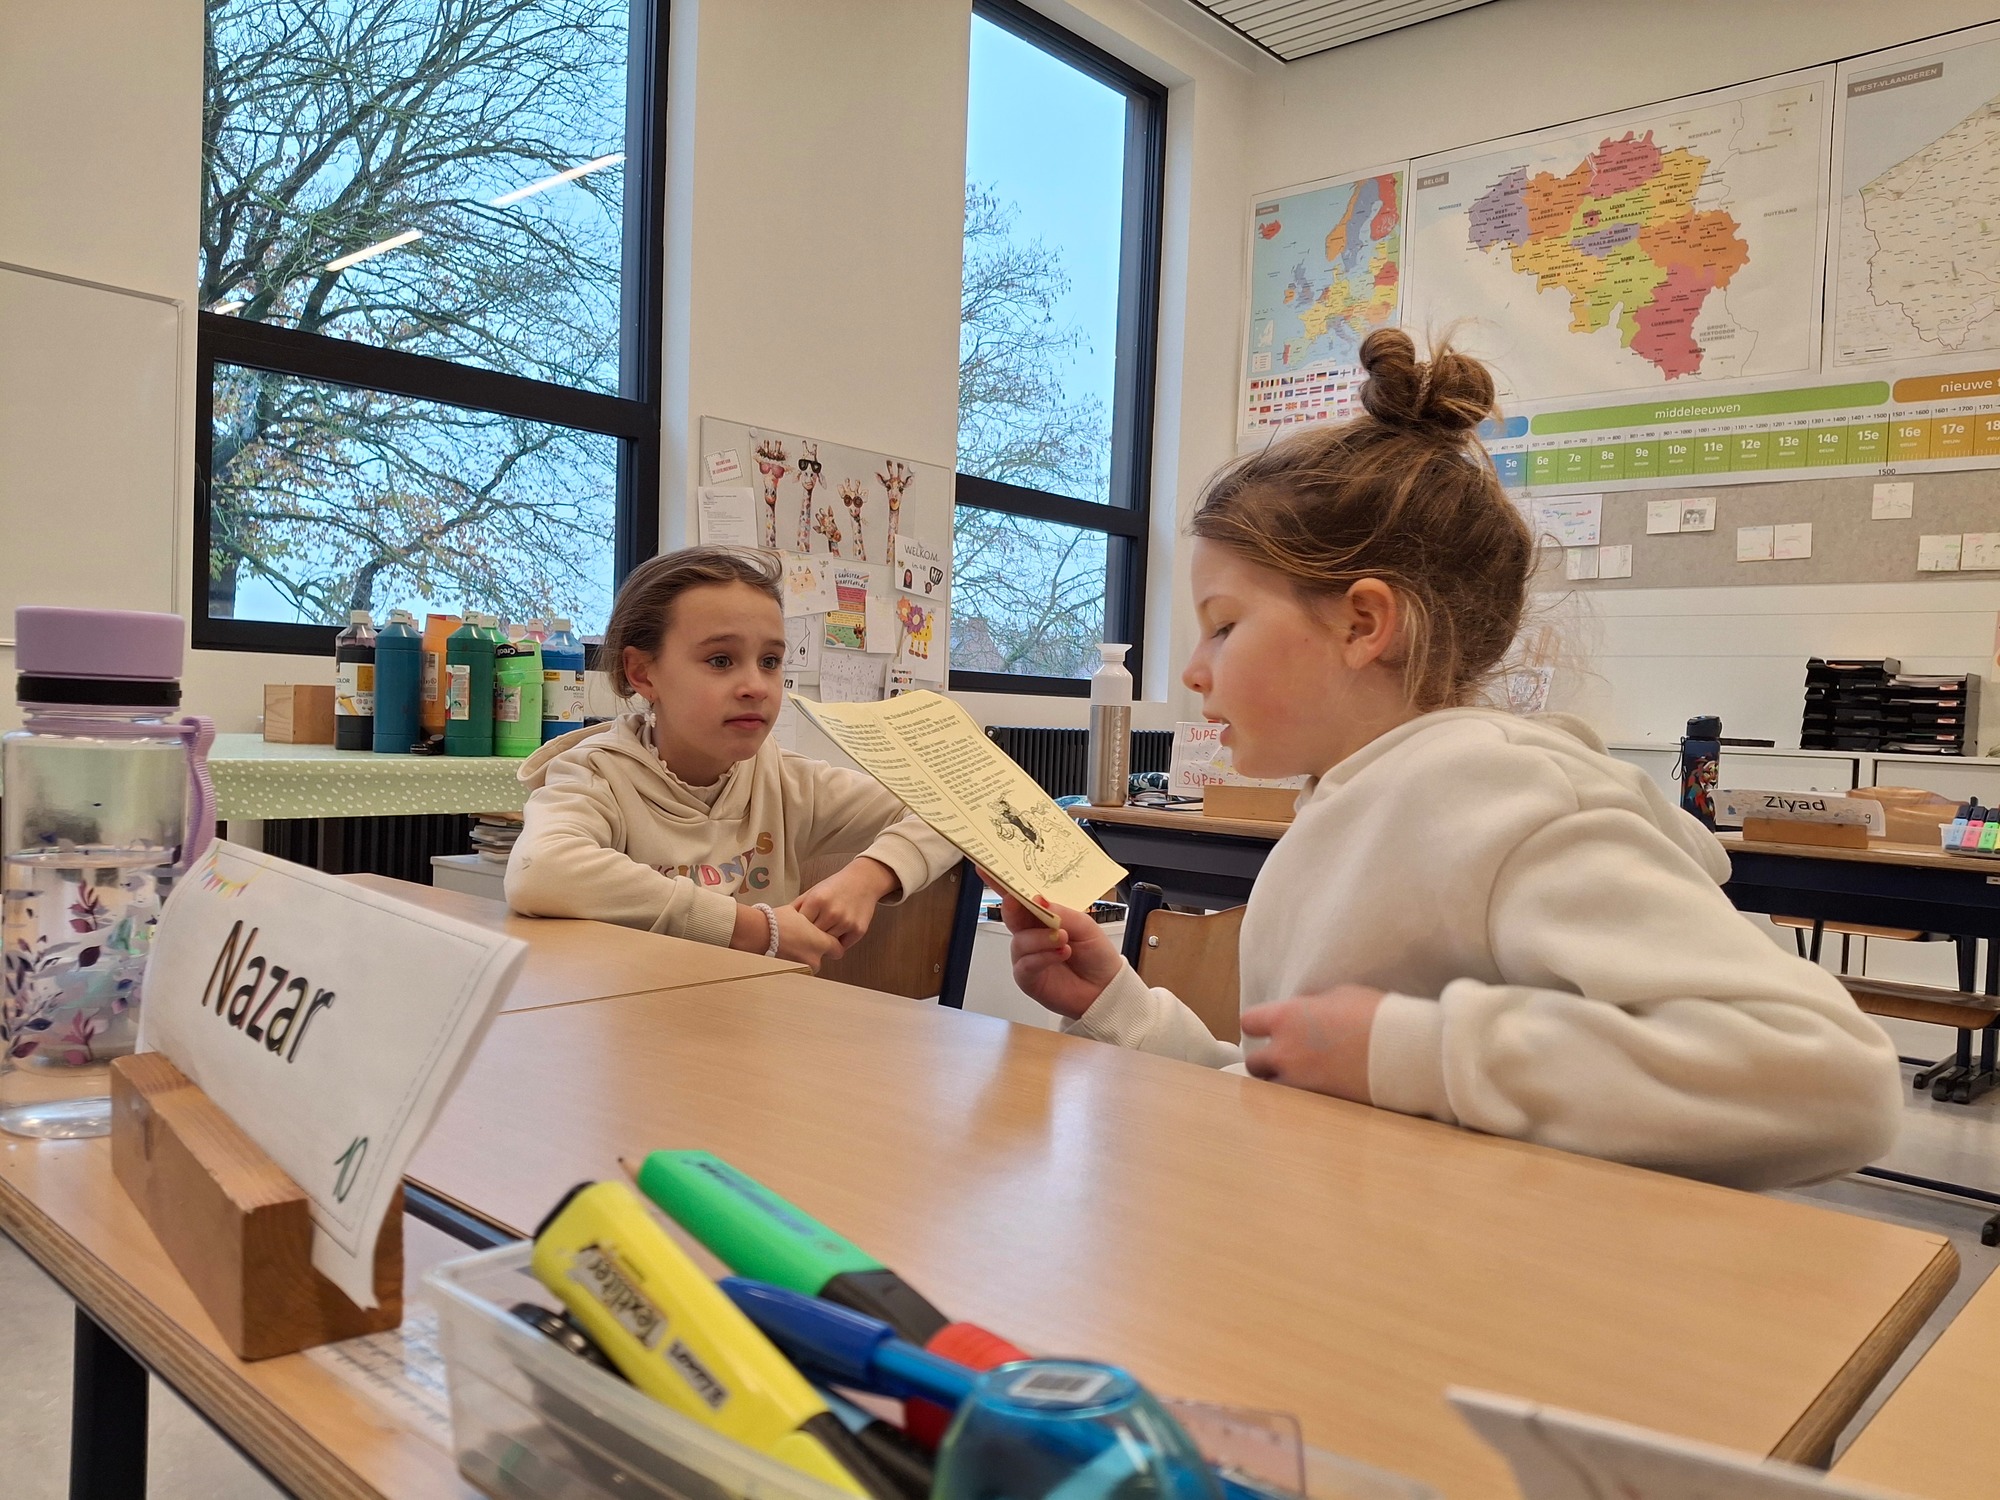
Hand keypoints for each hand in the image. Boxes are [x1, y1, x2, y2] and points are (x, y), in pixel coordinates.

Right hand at [730, 901, 843, 971]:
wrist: (758, 933)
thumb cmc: (776, 922)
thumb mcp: (799, 914)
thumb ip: (811, 922)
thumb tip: (812, 922)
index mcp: (821, 942)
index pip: (838, 949)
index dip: (832, 945)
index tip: (826, 941)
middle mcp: (815, 959)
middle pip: (822, 960)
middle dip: (814, 953)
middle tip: (802, 944)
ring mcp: (802, 969)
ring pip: (808, 967)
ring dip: (802, 960)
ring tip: (789, 948)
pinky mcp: (790, 975)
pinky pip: (796, 971)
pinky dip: (791, 965)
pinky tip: (783, 954)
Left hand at [794, 857, 899, 951]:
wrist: (863, 880)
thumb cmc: (836, 886)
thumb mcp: (813, 891)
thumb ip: (798, 906)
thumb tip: (780, 923)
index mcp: (816, 900)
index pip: (799, 926)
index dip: (797, 931)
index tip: (796, 933)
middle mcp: (831, 912)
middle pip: (812, 938)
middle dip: (809, 939)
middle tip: (808, 939)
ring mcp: (845, 922)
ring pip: (827, 945)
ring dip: (824, 943)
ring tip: (824, 934)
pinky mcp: (858, 930)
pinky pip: (842, 947)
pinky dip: (838, 944)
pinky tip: (837, 934)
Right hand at [999, 893, 1122, 1019]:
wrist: (1106, 989)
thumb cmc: (1096, 954)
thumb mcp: (1085, 926)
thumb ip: (1061, 913)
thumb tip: (1039, 900)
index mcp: (1044, 916)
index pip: (1020, 897)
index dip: (1002, 883)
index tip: (987, 869)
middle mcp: (1032, 934)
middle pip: (1011, 915)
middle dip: (1013, 907)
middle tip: (1024, 903)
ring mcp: (1028, 955)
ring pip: (1019, 941)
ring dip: (1041, 938)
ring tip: (1063, 939)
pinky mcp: (1028, 977)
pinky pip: (1025, 964)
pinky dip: (1043, 956)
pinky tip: (1061, 953)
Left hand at [1239, 986, 1385, 1101]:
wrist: (1404, 1051)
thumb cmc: (1375, 1015)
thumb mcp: (1339, 995)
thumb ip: (1311, 1006)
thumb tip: (1304, 1014)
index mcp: (1287, 1018)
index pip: (1249, 1023)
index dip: (1258, 1025)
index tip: (1267, 1028)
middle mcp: (1285, 1052)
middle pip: (1254, 1062)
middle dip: (1265, 1061)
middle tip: (1283, 1058)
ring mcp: (1299, 1082)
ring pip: (1270, 1090)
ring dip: (1280, 1084)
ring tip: (1299, 1079)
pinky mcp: (1316, 1105)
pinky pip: (1295, 1105)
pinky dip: (1300, 1100)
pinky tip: (1315, 1093)